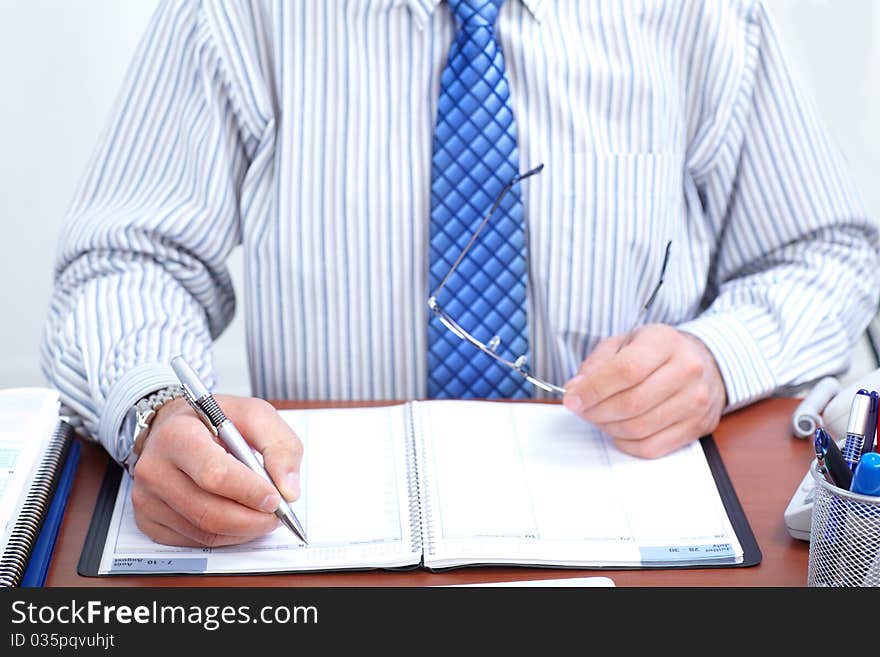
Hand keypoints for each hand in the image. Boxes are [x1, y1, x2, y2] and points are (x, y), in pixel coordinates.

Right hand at [130, 395, 302, 546]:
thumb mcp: (254, 414)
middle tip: (277, 514)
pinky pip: (194, 541)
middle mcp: (155, 468)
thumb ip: (280, 446)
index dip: (250, 492)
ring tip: (261, 515)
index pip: (215, 474)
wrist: (175, 426)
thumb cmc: (215, 420)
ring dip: (243, 531)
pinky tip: (237, 518)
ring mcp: (147, 498)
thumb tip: (288, 489)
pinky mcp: (148, 520)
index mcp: (178, 435)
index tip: (276, 498)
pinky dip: (225, 536)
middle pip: (209, 512)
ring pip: (204, 532)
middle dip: (252, 519)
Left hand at [562, 324, 726, 458]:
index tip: (572, 398)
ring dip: (608, 428)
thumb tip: (575, 390)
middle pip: (631, 403)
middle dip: (596, 411)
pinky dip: (626, 444)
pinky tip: (618, 431)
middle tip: (581, 410)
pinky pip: (652, 447)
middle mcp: (686, 370)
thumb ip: (596, 363)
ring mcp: (695, 401)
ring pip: (640, 428)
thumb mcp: (625, 343)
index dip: (593, 389)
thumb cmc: (656, 353)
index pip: (625, 371)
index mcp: (665, 342)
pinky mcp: (697, 427)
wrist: (703, 363)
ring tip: (598, 417)